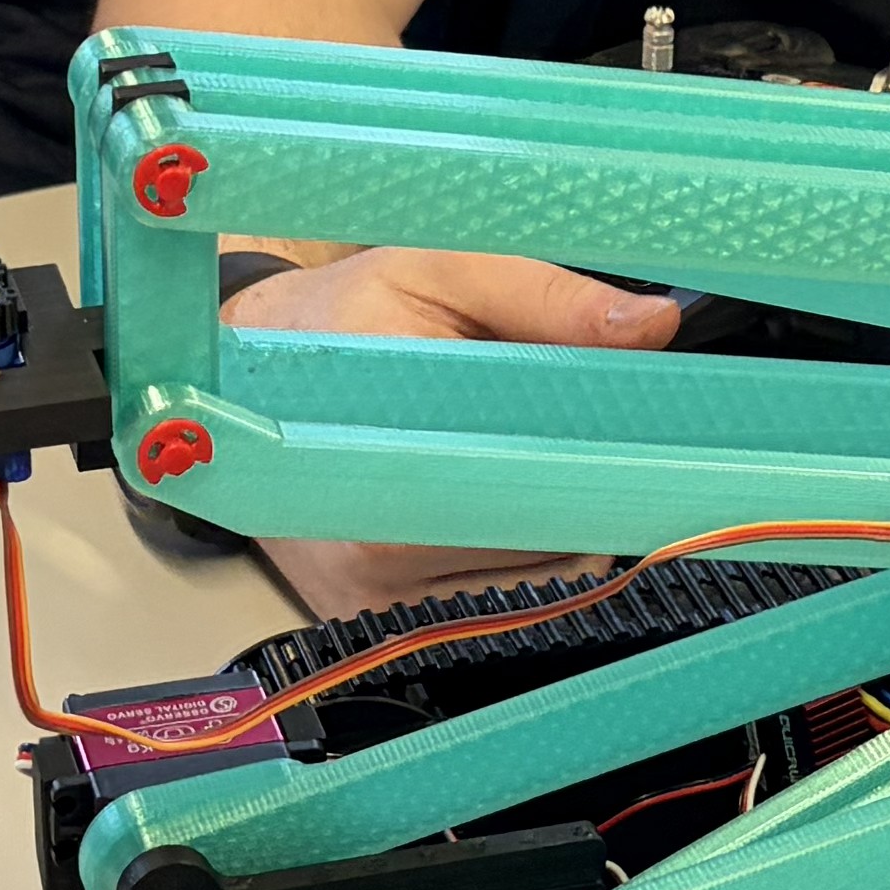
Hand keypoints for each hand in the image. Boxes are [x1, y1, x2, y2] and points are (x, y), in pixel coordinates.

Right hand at [217, 246, 679, 619]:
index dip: (607, 463)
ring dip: (557, 527)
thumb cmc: (337, 317)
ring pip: (530, 582)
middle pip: (547, 544)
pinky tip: (496, 499)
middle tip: (598, 432)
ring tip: (530, 455)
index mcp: (385, 443)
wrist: (232, 379)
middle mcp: (372, 540)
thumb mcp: (436, 269)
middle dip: (588, 488)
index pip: (538, 484)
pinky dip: (517, 557)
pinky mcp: (375, 620)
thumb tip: (649, 326)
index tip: (657, 440)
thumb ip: (544, 296)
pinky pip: (489, 603)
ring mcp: (372, 595)